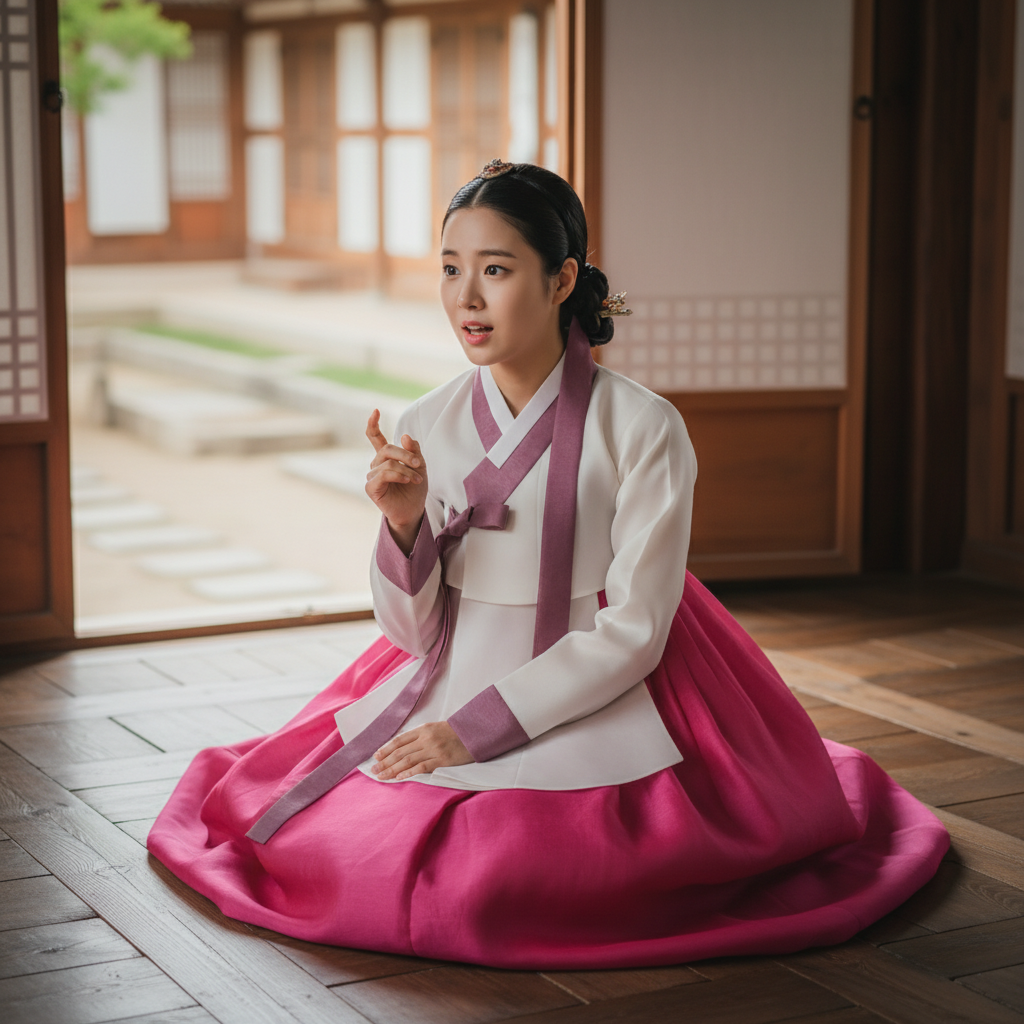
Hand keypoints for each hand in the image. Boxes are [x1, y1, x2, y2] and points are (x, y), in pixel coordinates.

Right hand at [365, 409, 427, 552]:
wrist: (413, 511)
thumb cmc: (415, 489)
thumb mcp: (419, 466)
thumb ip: (413, 450)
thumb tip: (404, 436)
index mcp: (386, 457)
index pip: (375, 438)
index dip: (373, 424)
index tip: (375, 410)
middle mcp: (376, 465)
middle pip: (386, 449)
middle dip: (405, 454)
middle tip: (417, 463)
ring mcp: (372, 476)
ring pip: (387, 463)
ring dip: (405, 469)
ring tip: (416, 479)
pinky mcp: (371, 488)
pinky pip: (382, 474)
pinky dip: (397, 475)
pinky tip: (407, 479)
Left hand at [371, 722, 473, 779]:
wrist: (475, 733)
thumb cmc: (454, 732)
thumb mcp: (435, 728)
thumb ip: (419, 736)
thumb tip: (401, 747)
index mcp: (423, 729)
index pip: (400, 740)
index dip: (386, 749)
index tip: (376, 757)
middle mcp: (426, 739)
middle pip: (401, 751)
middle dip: (385, 761)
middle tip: (374, 770)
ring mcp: (434, 749)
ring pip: (408, 760)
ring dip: (393, 769)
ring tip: (382, 776)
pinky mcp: (442, 760)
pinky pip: (422, 767)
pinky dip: (409, 772)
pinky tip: (400, 777)